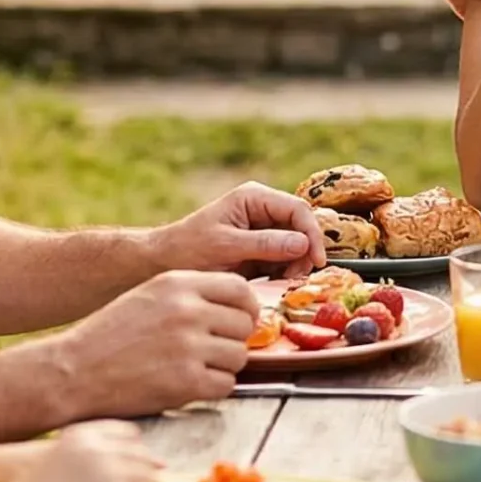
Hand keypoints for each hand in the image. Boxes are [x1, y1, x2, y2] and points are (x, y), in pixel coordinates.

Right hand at [0, 420, 167, 481]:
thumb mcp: (50, 464)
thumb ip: (82, 461)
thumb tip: (122, 467)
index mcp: (81, 436)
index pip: (126, 434)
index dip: (135, 453)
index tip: (137, 467)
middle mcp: (97, 450)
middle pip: (140, 456)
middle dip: (145, 474)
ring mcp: (107, 474)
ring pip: (150, 478)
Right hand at [51, 270, 258, 417]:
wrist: (73, 372)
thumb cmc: (108, 337)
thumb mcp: (148, 296)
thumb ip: (190, 296)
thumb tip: (235, 306)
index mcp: (177, 284)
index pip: (239, 288)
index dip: (246, 307)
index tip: (241, 320)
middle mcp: (187, 311)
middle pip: (244, 323)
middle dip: (233, 339)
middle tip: (213, 350)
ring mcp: (188, 346)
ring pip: (239, 355)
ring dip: (224, 366)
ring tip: (196, 368)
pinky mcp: (187, 381)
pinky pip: (226, 384)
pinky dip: (213, 388)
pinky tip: (189, 385)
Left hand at [161, 181, 324, 278]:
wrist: (163, 264)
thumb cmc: (188, 249)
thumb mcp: (226, 246)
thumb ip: (265, 244)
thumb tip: (303, 244)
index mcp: (254, 198)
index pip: (297, 209)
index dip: (312, 234)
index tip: (317, 260)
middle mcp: (263, 210)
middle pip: (302, 227)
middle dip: (304, 252)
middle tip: (298, 276)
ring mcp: (264, 230)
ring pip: (298, 246)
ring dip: (296, 265)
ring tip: (282, 281)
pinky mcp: (262, 251)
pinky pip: (286, 260)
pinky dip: (286, 273)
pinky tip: (274, 283)